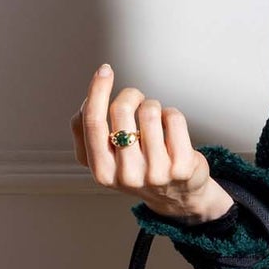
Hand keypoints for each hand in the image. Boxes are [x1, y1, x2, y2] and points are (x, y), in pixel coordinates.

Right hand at [71, 61, 234, 223]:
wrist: (178, 197)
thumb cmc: (138, 169)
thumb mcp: (107, 159)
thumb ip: (88, 134)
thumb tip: (87, 102)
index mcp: (102, 172)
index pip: (93, 122)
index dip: (97, 90)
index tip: (104, 71)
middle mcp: (127, 175)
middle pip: (122, 110)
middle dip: (131, 95)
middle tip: (138, 100)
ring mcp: (156, 173)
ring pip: (150, 111)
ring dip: (153, 106)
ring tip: (155, 119)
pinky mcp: (182, 167)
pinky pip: (173, 118)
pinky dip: (172, 115)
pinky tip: (171, 129)